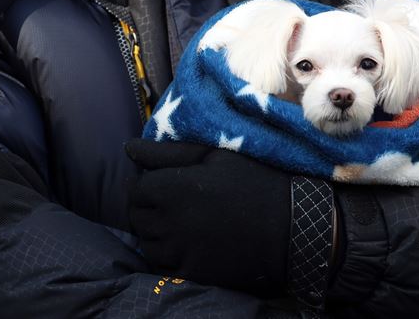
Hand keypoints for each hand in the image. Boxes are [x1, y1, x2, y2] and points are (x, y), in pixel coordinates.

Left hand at [126, 139, 291, 295]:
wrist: (289, 226)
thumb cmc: (254, 182)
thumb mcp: (214, 156)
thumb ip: (167, 152)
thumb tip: (128, 147)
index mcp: (171, 188)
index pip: (135, 189)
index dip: (145, 185)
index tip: (161, 184)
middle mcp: (168, 221)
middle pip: (136, 217)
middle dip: (146, 209)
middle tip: (168, 204)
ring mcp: (179, 250)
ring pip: (146, 244)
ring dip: (154, 234)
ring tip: (176, 225)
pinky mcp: (192, 271)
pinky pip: (163, 266)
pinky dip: (167, 256)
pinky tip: (184, 246)